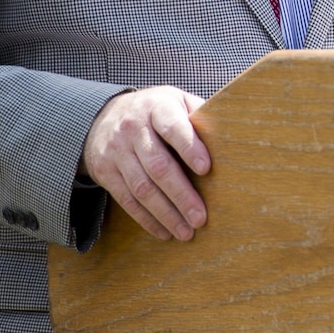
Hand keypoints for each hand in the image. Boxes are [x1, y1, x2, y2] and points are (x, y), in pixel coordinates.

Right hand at [82, 87, 211, 240]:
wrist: (102, 116)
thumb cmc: (155, 111)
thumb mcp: (176, 101)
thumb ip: (199, 114)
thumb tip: (231, 136)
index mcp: (156, 107)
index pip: (173, 128)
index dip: (190, 148)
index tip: (206, 169)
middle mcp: (133, 128)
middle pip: (158, 165)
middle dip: (181, 195)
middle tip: (200, 218)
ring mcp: (116, 151)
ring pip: (142, 187)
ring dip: (165, 214)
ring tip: (186, 231)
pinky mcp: (105, 172)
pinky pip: (126, 199)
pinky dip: (146, 219)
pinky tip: (164, 231)